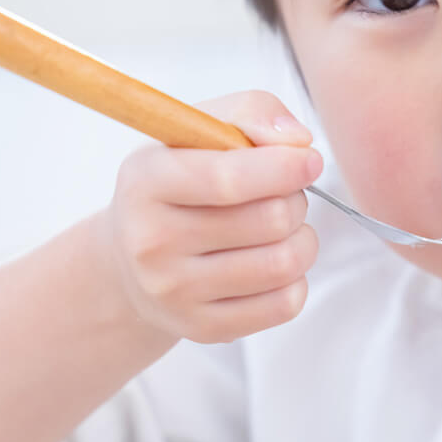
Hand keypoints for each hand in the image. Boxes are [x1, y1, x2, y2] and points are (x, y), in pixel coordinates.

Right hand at [99, 90, 321, 344]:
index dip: (284, 168)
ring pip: (284, 264)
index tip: (311, 160)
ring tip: (284, 227)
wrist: (129, 260)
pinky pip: (285, 304)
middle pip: (270, 220)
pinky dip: (296, 279)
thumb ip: (252, 113)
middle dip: (295, 199)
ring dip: (302, 238)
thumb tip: (298, 141)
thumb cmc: (178, 181)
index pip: (228, 179)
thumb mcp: (197, 130)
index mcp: (147, 182)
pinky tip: (273, 261)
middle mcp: (153, 242)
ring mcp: (175, 292)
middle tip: (284, 194)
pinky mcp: (203, 328)